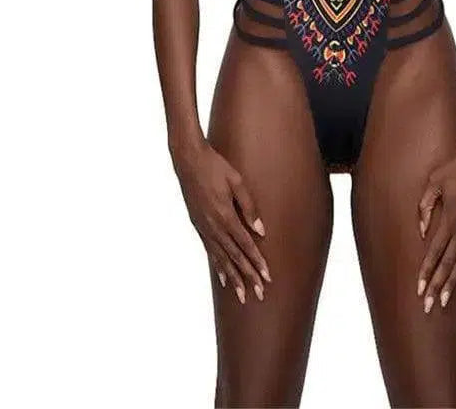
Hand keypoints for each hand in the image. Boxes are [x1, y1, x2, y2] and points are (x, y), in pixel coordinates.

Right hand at [170, 136, 270, 304]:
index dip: (257, 262)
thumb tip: (261, 231)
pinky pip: (209, 250)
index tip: (267, 277)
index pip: (245, 245)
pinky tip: (223, 277)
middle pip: (234, 257)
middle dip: (248, 276)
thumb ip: (249, 206)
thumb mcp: (237, 181)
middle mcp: (213, 226)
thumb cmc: (215, 166)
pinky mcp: (198, 225)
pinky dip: (218, 265)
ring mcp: (204, 227)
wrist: (188, 159)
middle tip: (259, 294)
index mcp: (225, 215)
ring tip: (242, 295)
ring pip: (221, 258)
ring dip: (233, 277)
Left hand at [416, 135, 455, 311]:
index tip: (419, 289)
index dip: (426, 272)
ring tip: (443, 302)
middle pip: (447, 264)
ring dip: (450, 284)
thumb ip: (426, 206)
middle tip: (428, 306)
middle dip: (436, 286)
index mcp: (451, 219)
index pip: (435, 252)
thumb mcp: (434, 182)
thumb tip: (421, 231)